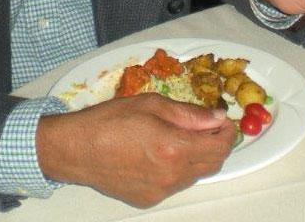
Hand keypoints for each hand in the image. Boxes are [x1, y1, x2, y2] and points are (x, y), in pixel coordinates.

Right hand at [37, 93, 236, 206]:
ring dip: (197, 157)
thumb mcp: (152, 104)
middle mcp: (172, 175)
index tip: (224, 120)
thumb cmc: (110, 120)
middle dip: (216, 145)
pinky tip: (160, 153)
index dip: (228, 132)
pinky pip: (174, 184)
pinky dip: (177, 169)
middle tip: (208, 127)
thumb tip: (216, 117)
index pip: (219, 146)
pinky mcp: (148, 199)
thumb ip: (189, 114)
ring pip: (194, 175)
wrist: (76, 149)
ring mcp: (160, 191)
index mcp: (175, 148)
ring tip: (180, 137)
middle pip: (212, 164)